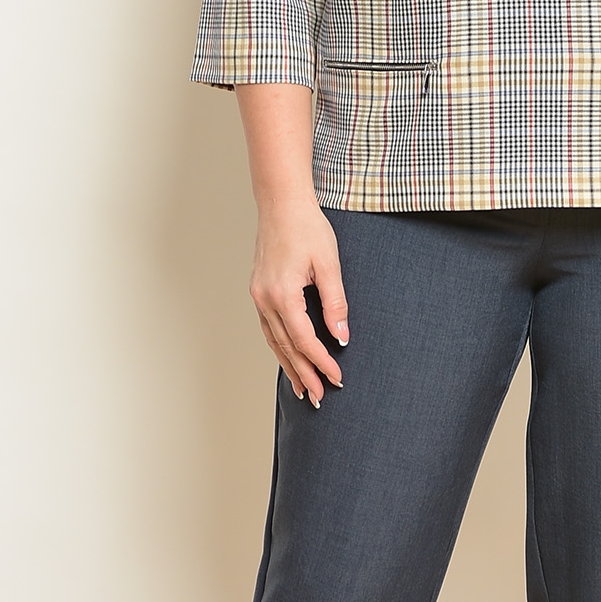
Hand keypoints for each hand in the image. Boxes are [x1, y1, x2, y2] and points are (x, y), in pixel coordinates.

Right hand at [248, 195, 348, 403]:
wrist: (281, 203)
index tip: (337, 378)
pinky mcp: (259, 292)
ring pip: (274, 341)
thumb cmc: (307, 228)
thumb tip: (341, 337)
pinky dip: (279, 348)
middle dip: (304, 374)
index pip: (304, 339)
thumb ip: (336, 303)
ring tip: (302, 389)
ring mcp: (258, 296)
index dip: (321, 362)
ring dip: (289, 366)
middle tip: (319, 398)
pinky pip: (268, 328)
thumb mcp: (329, 264)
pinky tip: (288, 359)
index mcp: (282, 294)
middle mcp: (265, 299)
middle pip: (285, 347)